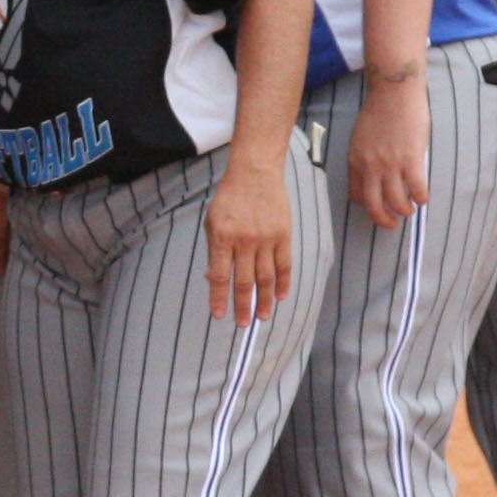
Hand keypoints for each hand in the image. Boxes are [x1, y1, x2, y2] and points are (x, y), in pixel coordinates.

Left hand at [204, 152, 292, 324]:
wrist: (255, 172)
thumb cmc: (229, 197)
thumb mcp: (212, 220)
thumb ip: (214, 248)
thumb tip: (213, 277)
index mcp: (222, 237)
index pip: (219, 276)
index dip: (219, 298)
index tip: (219, 316)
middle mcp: (244, 241)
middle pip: (243, 282)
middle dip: (242, 306)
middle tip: (243, 324)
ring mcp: (265, 238)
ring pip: (265, 277)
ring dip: (265, 300)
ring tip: (263, 317)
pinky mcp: (283, 235)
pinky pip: (284, 264)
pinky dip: (283, 282)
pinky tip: (281, 296)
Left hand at [347, 66, 431, 230]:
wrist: (394, 91)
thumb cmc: (379, 110)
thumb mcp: (360, 138)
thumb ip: (364, 158)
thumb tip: (374, 176)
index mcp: (355, 160)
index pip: (356, 195)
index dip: (367, 207)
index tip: (376, 209)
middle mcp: (370, 166)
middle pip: (373, 205)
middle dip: (383, 219)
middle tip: (392, 223)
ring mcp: (390, 164)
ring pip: (396, 201)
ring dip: (405, 210)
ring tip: (411, 209)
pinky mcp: (411, 159)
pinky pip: (417, 189)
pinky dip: (421, 198)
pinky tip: (424, 198)